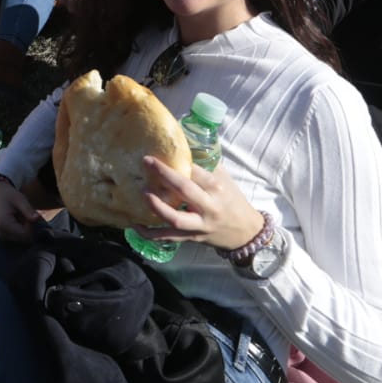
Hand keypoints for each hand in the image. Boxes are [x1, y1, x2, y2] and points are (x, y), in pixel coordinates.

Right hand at [0, 179, 38, 243]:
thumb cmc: (7, 195)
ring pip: (21, 239)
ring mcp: (1, 236)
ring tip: (19, 217)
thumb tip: (37, 219)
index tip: (28, 215)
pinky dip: (20, 230)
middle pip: (24, 239)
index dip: (31, 226)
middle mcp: (1, 233)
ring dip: (24, 229)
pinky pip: (17, 238)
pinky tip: (16, 221)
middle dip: (28, 228)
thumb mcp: (20, 199)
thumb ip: (28, 210)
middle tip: (23, 215)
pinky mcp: (2, 236)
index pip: (26, 235)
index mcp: (4, 224)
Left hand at [132, 156, 264, 251]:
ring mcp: (200, 225)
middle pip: (184, 191)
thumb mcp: (224, 179)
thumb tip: (183, 144)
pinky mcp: (192, 238)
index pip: (195, 171)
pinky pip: (168, 237)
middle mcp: (209, 206)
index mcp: (217, 188)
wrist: (246, 232)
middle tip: (146, 162)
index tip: (159, 151)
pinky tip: (135, 224)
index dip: (177, 161)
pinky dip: (150, 233)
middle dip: (164, 175)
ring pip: (175, 219)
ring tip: (143, 194)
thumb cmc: (232, 200)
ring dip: (156, 207)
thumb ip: (205, 165)